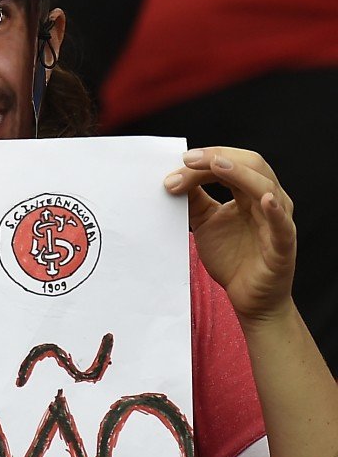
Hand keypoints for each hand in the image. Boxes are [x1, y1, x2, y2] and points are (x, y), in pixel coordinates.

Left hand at [164, 147, 296, 322]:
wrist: (248, 298)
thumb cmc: (231, 258)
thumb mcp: (204, 222)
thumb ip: (193, 200)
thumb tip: (173, 176)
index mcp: (249, 194)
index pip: (231, 165)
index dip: (207, 159)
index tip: (180, 162)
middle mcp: (267, 202)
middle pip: (252, 165)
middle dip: (218, 158)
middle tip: (188, 160)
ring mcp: (277, 222)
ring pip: (265, 186)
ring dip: (239, 173)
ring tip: (215, 165)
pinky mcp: (282, 246)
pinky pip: (282, 226)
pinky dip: (274, 211)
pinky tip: (265, 200)